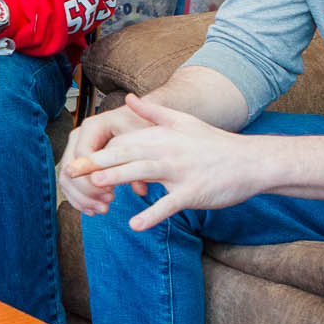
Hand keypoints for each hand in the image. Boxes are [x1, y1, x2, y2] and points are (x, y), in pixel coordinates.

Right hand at [56, 103, 155, 215]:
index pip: (82, 155)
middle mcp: (78, 137)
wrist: (138, 121)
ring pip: (65, 179)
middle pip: (70, 169)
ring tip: (104, 209)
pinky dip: (78, 199)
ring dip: (82, 198)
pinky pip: (68, 184)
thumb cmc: (142, 127)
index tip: (113, 191)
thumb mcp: (144, 140)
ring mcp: (74, 149)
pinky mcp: (76, 162)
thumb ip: (140, 162)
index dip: (94, 176)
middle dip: (87, 191)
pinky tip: (93, 210)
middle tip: (108, 203)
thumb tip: (139, 190)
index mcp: (93, 126)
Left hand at [63, 93, 255, 230]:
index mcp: (162, 135)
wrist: (251, 162)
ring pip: (144, 173)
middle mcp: (168, 150)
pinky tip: (134, 225)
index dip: (99, 151)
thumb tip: (128, 98)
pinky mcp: (194, 192)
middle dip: (97, 162)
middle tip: (72, 171)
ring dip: (119, 178)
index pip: (124, 141)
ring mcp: (181, 171)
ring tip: (95, 186)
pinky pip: (170, 204)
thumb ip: (153, 111)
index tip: (75, 160)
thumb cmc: (214, 144)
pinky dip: (152, 214)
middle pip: (127, 154)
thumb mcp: (183, 121)